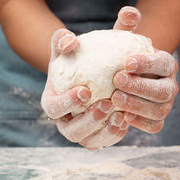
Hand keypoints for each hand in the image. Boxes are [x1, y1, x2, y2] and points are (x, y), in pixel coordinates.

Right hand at [41, 6, 141, 148]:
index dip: (67, 103)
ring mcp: (80, 133)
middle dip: (88, 120)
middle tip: (107, 104)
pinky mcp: (95, 138)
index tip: (85, 90)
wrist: (91, 74)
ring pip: (89, 140)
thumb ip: (65, 38)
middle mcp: (64, 122)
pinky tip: (128, 120)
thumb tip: (69, 38)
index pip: (54, 108)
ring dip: (104, 130)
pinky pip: (104, 141)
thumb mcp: (69, 46)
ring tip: (120, 114)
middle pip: (71, 131)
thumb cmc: (77, 58)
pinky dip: (114, 134)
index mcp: (52, 102)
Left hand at [111, 10, 178, 133]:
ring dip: (138, 106)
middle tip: (117, 82)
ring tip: (115, 101)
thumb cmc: (119, 56)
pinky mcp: (156, 120)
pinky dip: (140, 123)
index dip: (147, 63)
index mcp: (166, 63)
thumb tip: (128, 12)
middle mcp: (170, 84)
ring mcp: (165, 104)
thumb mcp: (120, 40)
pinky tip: (121, 118)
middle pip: (164, 90)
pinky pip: (154, 125)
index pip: (163, 62)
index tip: (126, 62)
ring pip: (160, 109)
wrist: (119, 80)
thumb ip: (125, 26)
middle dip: (141, 87)